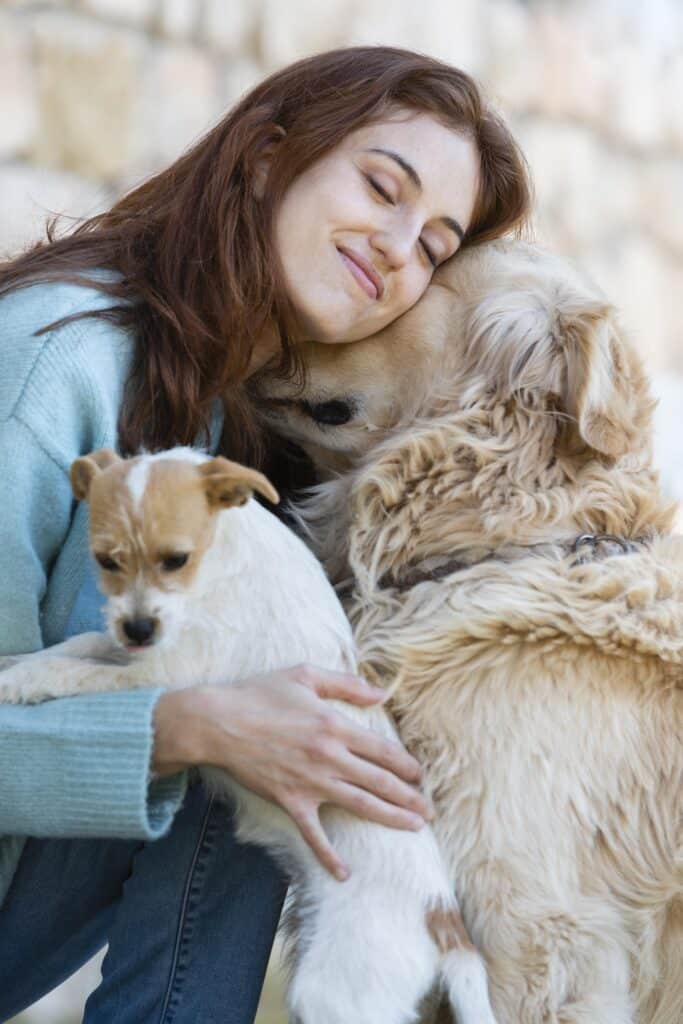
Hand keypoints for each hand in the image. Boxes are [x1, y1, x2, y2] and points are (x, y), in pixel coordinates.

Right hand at [152, 664, 432, 879]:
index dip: (407, 764)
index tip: (422, 775)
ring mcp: (311, 783)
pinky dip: (329, 856)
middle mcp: (330, 757)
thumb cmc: (260, 693)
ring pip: (361, 804)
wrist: (218, 722)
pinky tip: (344, 874)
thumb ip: (346, 684)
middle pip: (381, 781)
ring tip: (415, 827)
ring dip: (392, 817)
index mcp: (335, 726)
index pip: (384, 751)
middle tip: (430, 810)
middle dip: (410, 797)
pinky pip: (314, 834)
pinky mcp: (290, 801)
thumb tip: (381, 693)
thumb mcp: (305, 675)